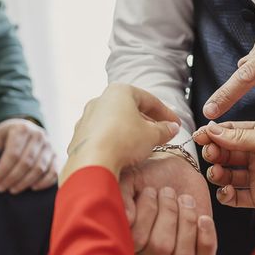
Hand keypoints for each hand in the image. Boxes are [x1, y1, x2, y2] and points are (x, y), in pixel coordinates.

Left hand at [0, 118, 57, 193]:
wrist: (27, 129)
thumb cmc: (8, 136)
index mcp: (22, 129)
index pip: (13, 153)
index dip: (3, 169)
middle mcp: (38, 136)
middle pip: (26, 163)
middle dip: (12, 178)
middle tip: (1, 188)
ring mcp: (50, 146)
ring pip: (39, 169)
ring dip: (25, 182)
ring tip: (13, 190)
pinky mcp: (56, 156)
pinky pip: (54, 172)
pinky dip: (44, 182)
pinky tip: (32, 188)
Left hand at [61, 83, 180, 182]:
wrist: (92, 162)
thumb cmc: (122, 142)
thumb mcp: (152, 136)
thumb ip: (164, 130)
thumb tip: (171, 128)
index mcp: (120, 92)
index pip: (149, 100)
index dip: (166, 113)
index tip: (175, 124)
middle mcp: (100, 100)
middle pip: (129, 109)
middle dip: (147, 122)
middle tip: (160, 134)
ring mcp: (87, 118)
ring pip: (114, 122)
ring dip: (130, 131)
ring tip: (142, 145)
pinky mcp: (79, 137)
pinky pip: (102, 136)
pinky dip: (114, 141)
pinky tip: (123, 153)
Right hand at [120, 153, 215, 254]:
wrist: (172, 170)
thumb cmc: (145, 176)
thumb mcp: (128, 179)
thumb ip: (121, 196)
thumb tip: (128, 219)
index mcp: (125, 242)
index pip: (136, 241)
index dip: (147, 213)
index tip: (150, 190)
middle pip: (160, 248)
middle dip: (169, 213)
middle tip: (168, 192)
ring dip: (187, 223)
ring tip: (185, 201)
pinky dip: (206, 240)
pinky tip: (203, 218)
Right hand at [194, 121, 254, 209]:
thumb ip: (241, 136)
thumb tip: (213, 130)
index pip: (233, 132)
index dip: (215, 134)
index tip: (200, 136)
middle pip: (228, 154)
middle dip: (215, 153)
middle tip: (210, 155)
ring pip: (229, 175)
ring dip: (218, 174)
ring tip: (218, 173)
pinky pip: (236, 197)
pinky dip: (227, 196)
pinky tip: (226, 192)